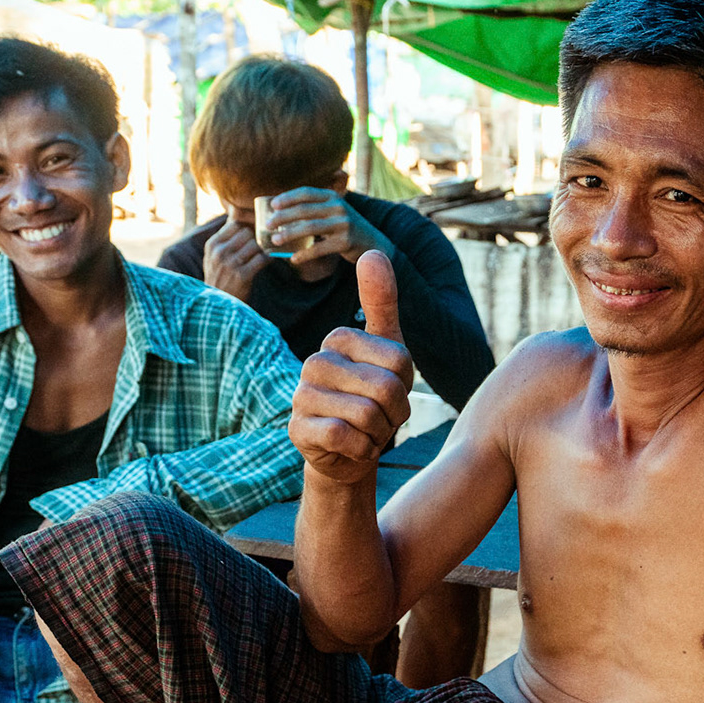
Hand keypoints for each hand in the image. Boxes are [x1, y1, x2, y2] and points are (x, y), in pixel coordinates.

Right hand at [202, 217, 268, 301]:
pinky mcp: (242, 275)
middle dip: (256, 238)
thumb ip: (225, 236)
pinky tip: (269, 261)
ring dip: (263, 249)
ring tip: (266, 252)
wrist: (218, 304)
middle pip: (247, 233)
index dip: (247, 227)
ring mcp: (230, 264)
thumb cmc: (220, 277)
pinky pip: (262, 259)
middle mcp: (219, 252)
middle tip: (264, 243)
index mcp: (212, 244)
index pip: (234, 224)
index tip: (255, 232)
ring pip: (255, 245)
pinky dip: (268, 259)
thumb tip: (235, 211)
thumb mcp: (214, 256)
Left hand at [268, 187, 379, 268]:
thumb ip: (316, 209)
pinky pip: (319, 248)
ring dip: (289, 234)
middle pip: (304, 210)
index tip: (272, 205)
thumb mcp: (334, 213)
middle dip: (283, 217)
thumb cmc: (346, 229)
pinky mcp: (346, 242)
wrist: (374, 245)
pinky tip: (293, 258)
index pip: (306, 193)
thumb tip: (282, 213)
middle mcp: (339, 208)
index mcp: (333, 197)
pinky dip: (304, 254)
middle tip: (267, 225)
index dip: (288, 198)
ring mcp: (343, 224)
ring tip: (275, 240)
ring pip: (310, 228)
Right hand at [290, 250, 413, 484]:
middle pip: (386, 389)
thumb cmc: (372, 397)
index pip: (400, 361)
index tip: (391, 393)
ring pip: (367, 414)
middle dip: (394, 413)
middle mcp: (315, 362)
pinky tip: (352, 446)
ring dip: (379, 433)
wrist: (348, 450)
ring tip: (366, 430)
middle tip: (380, 417)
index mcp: (339, 338)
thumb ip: (382, 303)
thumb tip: (373, 251)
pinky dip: (362, 449)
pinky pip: (347, 438)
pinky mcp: (297, 429)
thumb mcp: (388, 350)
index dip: (406, 387)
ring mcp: (302, 396)